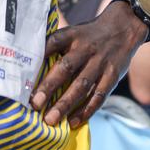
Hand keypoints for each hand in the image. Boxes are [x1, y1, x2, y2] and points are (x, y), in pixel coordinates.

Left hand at [30, 0, 145, 128]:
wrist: (124, 27)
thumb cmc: (89, 36)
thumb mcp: (73, 32)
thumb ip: (55, 46)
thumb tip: (28, 65)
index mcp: (72, 35)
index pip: (52, 43)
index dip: (38, 56)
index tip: (24, 75)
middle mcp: (85, 48)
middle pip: (66, 68)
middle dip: (49, 87)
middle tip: (35, 105)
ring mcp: (100, 62)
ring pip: (82, 85)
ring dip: (65, 104)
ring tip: (50, 119)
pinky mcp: (113, 75)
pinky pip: (99, 95)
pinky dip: (86, 110)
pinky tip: (74, 122)